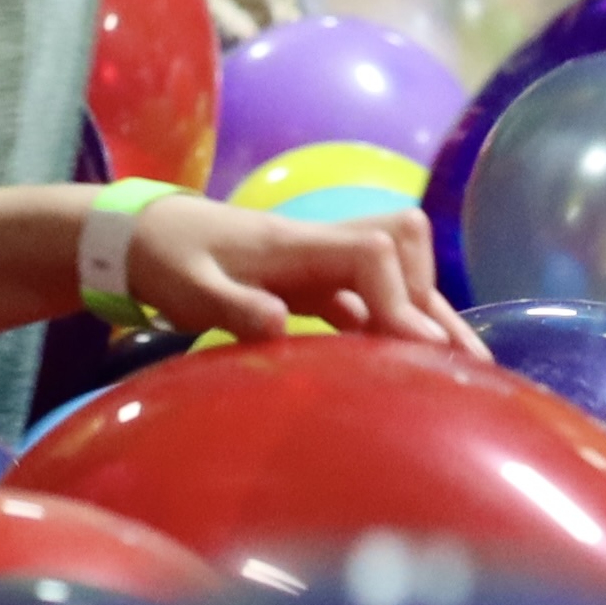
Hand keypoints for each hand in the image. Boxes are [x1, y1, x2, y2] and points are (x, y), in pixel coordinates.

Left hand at [119, 190, 465, 350]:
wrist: (138, 235)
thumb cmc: (163, 260)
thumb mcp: (188, 289)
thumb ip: (232, 306)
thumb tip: (280, 322)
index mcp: (294, 244)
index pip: (371, 252)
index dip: (399, 297)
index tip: (417, 348)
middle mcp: (317, 246)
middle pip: (402, 252)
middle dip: (434, 303)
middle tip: (467, 363)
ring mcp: (316, 263)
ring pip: (393, 274)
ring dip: (423, 314)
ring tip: (458, 369)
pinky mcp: (309, 284)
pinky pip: (367, 297)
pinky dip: (391, 325)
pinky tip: (405, 365)